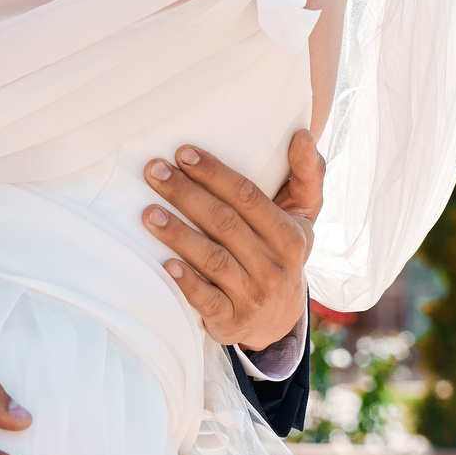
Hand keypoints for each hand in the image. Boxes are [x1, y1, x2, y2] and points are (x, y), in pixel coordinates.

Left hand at [143, 132, 321, 351]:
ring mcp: (253, 296)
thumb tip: (303, 134)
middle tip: (154, 171)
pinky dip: (186, 282)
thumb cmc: (282, 250)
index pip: (248, 197)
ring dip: (178, 234)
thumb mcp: (303, 216)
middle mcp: (274, 266)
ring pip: (213, 259)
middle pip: (225, 223)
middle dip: (186, 194)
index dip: (215, 173)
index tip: (182, 152)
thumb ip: (307, 174)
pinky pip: (206, 300)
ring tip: (149, 213)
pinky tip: (165, 263)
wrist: (279, 318)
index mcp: (290, 235)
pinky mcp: (231, 320)